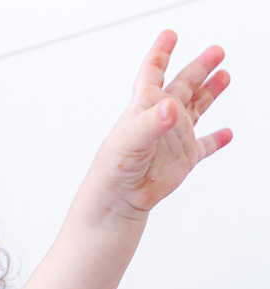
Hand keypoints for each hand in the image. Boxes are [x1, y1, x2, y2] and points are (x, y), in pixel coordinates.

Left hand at [90, 31, 231, 217]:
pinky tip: (227, 133)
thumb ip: (152, 121)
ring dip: (210, 92)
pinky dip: (217, 139)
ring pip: (197, 108)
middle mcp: (162, 119)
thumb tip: (171, 106)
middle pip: (183, 85)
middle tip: (217, 50)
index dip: (160, 53)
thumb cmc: (115, 167)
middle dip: (199, 67)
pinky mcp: (185, 158)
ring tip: (224, 75)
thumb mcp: (131, 138)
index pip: (153, 73)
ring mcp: (175, 138)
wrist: (119, 199)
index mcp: (145, 107)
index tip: (169, 35)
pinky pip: (205, 146)